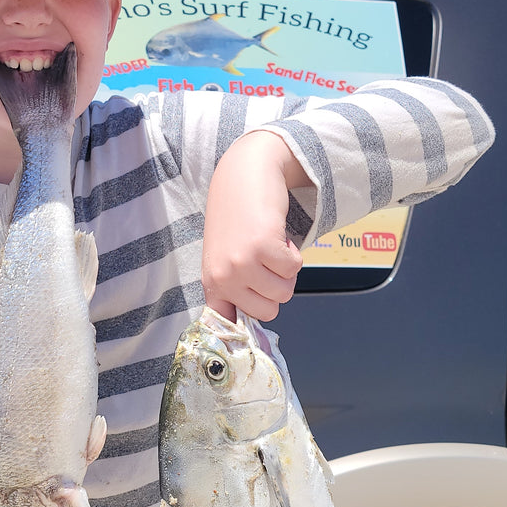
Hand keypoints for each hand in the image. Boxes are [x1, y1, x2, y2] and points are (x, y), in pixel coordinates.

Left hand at [202, 130, 307, 320]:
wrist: (243, 174)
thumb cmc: (236, 217)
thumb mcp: (224, 257)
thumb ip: (234, 288)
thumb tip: (248, 329)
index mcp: (212, 284)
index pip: (227, 324)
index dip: (245, 325)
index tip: (254, 332)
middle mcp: (223, 277)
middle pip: (269, 310)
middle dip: (276, 287)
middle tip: (265, 262)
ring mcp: (242, 263)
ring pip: (285, 291)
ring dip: (286, 268)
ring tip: (269, 244)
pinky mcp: (263, 247)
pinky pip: (294, 267)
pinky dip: (293, 251)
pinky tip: (275, 232)